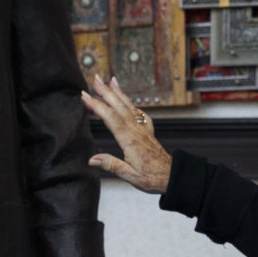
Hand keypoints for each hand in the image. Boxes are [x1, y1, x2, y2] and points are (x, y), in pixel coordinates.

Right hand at [83, 74, 171, 193]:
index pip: (110, 118)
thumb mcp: (129, 176)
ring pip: (129, 106)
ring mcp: (143, 129)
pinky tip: (127, 100)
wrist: (172, 176)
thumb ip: (110, 165)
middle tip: (95, 79)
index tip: (85, 96)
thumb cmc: (152, 177)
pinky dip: (131, 103)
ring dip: (118, 92)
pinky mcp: (147, 131)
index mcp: (129, 140)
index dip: (97, 105)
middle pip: (119, 106)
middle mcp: (136, 131)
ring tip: (111, 80)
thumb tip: (92, 160)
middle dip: (106, 91)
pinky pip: (138, 113)